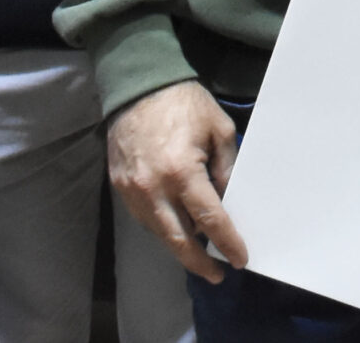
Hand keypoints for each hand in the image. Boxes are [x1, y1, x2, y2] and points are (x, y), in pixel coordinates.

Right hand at [107, 81, 245, 282]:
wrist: (137, 85)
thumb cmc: (183, 102)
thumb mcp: (218, 128)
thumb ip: (226, 166)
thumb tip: (230, 199)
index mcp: (182, 172)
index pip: (209, 219)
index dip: (227, 242)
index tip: (240, 259)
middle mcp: (153, 189)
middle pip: (178, 240)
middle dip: (199, 262)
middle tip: (217, 273)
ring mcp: (132, 191)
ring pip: (159, 234)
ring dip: (180, 247)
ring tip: (201, 254)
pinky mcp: (120, 187)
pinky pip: (144, 219)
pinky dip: (162, 227)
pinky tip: (178, 228)